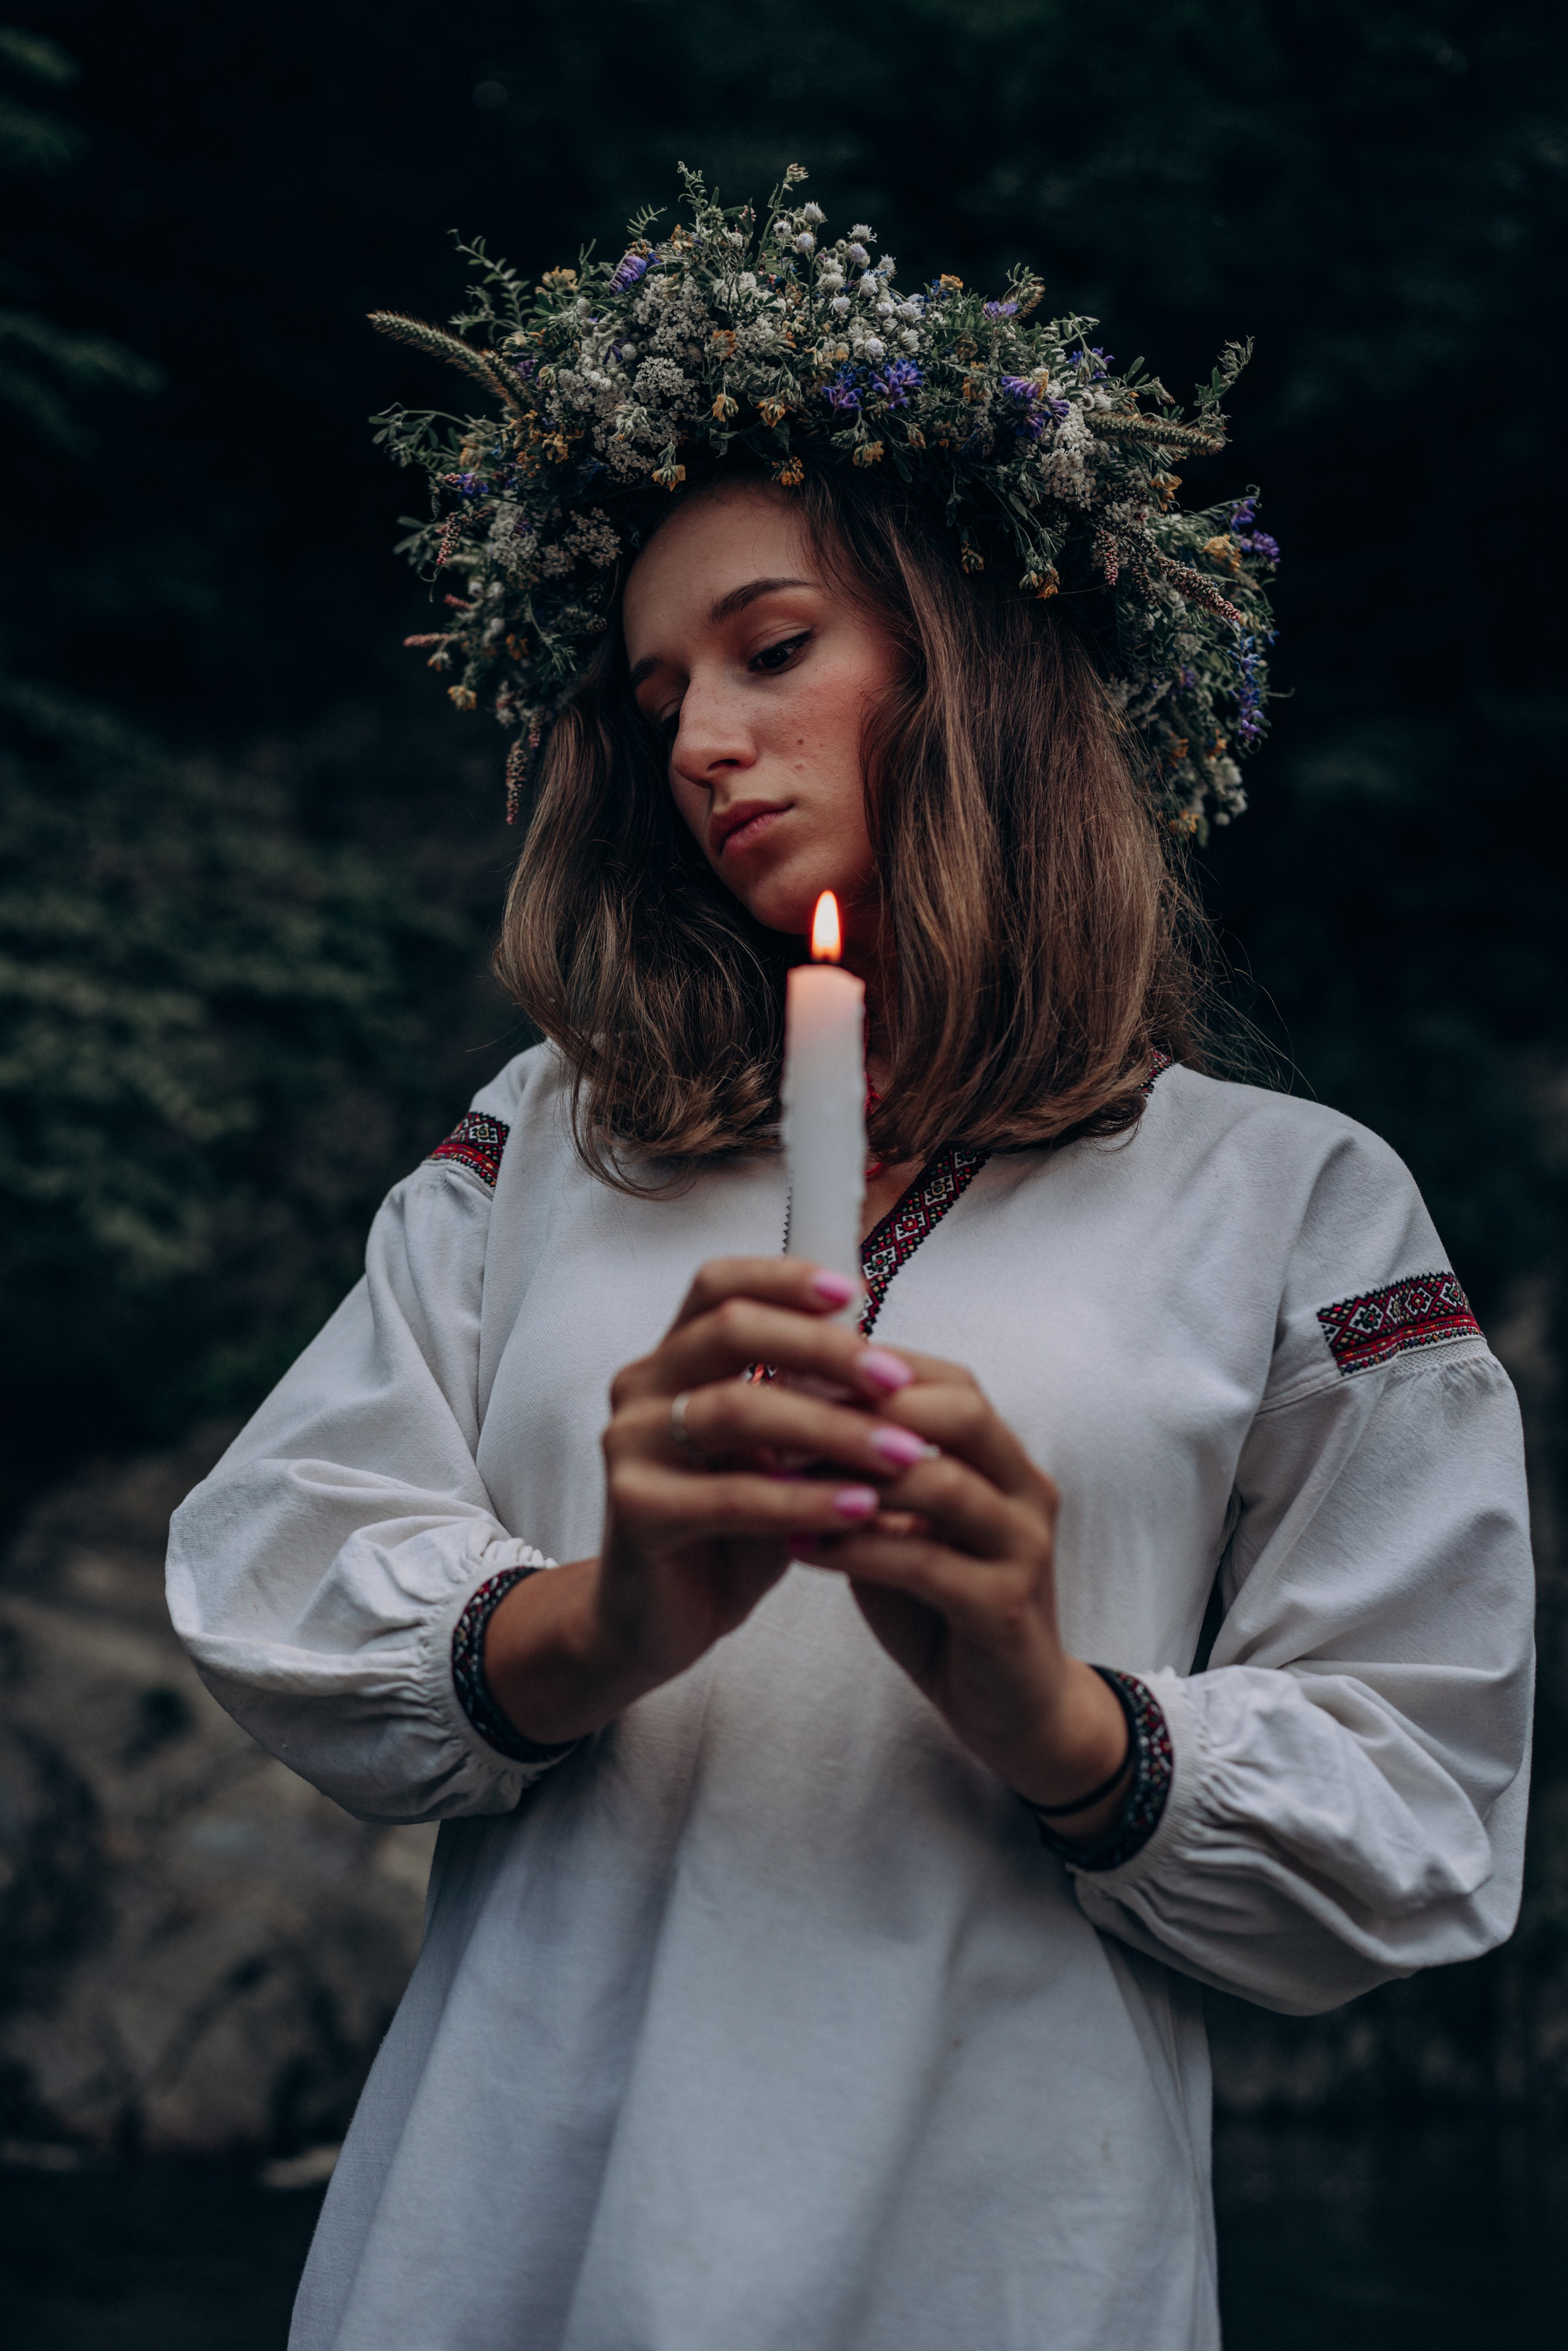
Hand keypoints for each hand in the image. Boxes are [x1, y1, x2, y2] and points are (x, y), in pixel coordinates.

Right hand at [482, 1257, 938, 1744]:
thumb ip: (806, 1405)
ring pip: (737, 1409)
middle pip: (730, 1328)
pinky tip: (861, 1509)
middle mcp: (641, 1387)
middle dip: (824, 1348)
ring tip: (904, 1453)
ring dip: (831, 1427)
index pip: (718, 1284)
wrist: (658, 1620)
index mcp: (672, 1358)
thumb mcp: (774, 1454)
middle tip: (898, 1379)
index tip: (859, 1294)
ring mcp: (629, 1445)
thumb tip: (890, 1364)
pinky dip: (804, 1501)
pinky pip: (732, 1496)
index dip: (784, 1276)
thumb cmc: (728, 1527)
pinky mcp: (635, 1510)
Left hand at [799, 1350, 1130, 1840]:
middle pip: (961, 1411)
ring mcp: (1022, 1547)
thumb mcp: (902, 1528)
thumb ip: (865, 1477)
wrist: (1011, 1709)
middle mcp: (1025, 1490)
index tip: (790, 1368)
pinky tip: (800, 1548)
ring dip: (853, 1477)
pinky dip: (856, 1549)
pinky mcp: (1004, 1607)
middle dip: (868, 1408)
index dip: (874, 1367)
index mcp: (1004, 1459)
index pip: (949, 1381)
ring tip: (778, 1481)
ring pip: (942, 1484)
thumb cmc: (942, 1607)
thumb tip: (782, 1417)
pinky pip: (925, 1563)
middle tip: (785, 1414)